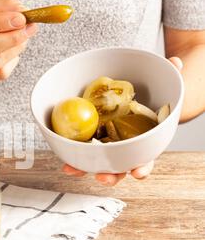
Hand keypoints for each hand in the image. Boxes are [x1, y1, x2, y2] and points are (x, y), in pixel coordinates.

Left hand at [62, 57, 183, 185]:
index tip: (137, 173)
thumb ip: (170, 76)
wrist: (134, 96)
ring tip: (74, 170)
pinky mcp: (90, 140)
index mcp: (144, 143)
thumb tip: (174, 62)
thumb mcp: (163, 85)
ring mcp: (106, 147)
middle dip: (111, 176)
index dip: (142, 168)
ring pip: (97, 163)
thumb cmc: (151, 96)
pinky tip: (65, 160)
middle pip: (118, 168)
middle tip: (104, 177)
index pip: (146, 160)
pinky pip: (81, 150)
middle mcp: (124, 150)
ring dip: (85, 169)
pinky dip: (73, 157)